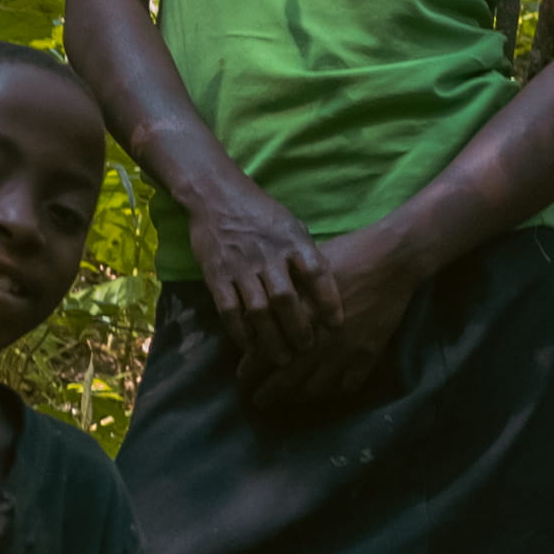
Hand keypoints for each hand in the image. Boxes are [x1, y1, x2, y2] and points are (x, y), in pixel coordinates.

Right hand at [183, 164, 335, 367]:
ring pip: (258, 310)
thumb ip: (306, 254)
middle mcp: (267, 255)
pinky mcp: (216, 276)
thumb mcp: (291, 226)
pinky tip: (251, 347)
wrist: (216, 196)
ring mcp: (240, 267)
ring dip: (272, 338)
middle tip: (308, 349)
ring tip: (283, 358)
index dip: (329, 300)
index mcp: (291, 240)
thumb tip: (325, 290)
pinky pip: (229, 310)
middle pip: (286, 298)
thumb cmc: (260, 213)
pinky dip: (241, 332)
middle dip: (299, 328)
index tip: (337, 325)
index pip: (316, 272)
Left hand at [248, 223, 420, 408]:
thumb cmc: (344, 256)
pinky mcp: (368, 355)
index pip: (265, 354)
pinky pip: (349, 386)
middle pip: (287, 379)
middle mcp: (318, 344)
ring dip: (301, 397)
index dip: (251, 368)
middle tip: (258, 401)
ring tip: (292, 399)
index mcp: (297, 322)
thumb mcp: (303, 271)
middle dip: (269, 394)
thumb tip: (259, 310)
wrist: (389, 261)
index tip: (242, 375)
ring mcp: (344, 353)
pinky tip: (331, 390)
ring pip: (317, 389)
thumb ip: (283, 297)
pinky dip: (337, 392)